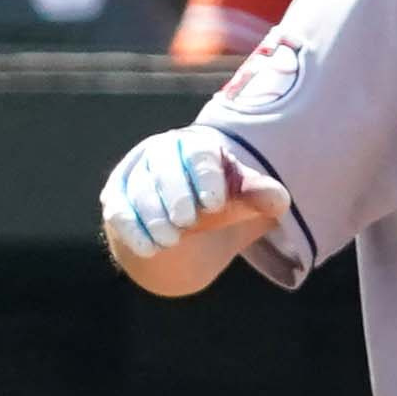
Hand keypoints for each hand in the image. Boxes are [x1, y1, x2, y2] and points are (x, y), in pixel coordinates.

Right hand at [95, 123, 281, 286]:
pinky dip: (132, 230)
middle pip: (163, 167)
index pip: (198, 153)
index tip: (215, 204)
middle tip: (187, 222)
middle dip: (175, 194)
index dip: (206, 176)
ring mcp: (135, 176)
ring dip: (153, 216)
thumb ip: (260, 198)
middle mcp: (161, 154)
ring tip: (170, 241)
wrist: (184, 238)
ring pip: (139, 190)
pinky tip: (148, 248)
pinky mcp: (117, 201)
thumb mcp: (244, 203)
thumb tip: (279, 199)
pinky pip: (120, 211)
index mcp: (196, 146)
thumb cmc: (218, 210)